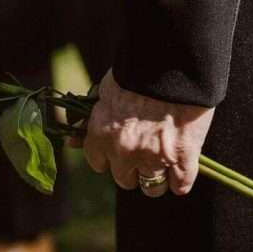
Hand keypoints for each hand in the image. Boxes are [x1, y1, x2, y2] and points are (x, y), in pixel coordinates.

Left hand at [82, 71, 213, 197]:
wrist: (172, 63)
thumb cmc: (138, 72)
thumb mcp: (105, 93)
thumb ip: (88, 120)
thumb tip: (70, 142)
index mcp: (101, 135)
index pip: (99, 164)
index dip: (111, 157)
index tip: (121, 150)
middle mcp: (124, 152)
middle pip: (125, 180)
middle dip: (134, 168)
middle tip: (145, 152)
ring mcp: (154, 158)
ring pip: (152, 188)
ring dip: (157, 178)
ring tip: (165, 162)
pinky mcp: (182, 157)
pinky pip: (180, 185)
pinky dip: (181, 180)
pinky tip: (182, 168)